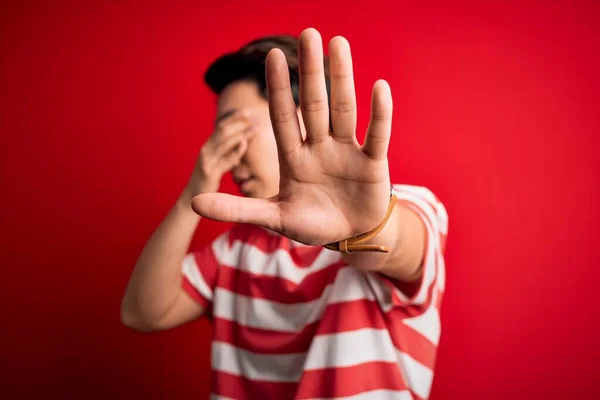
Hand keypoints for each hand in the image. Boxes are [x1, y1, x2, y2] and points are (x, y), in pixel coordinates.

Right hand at [186, 110, 256, 196]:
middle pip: (222, 130)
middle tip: (254, 115)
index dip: (235, 118)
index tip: (249, 112)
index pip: (222, 127)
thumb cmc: (207, 181)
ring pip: (223, 142)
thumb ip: (228, 152)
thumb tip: (242, 142)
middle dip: (239, 121)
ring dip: (240, 133)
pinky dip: (233, 151)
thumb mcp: (219, 163)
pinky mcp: (208, 173)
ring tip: (255, 128)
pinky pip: (223, 160)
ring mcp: (206, 161)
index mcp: (208, 146)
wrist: (192, 200)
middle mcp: (206, 150)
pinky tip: (244, 144)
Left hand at [192, 28, 392, 245]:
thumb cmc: (312, 224)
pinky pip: (377, 135)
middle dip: (310, 71)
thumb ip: (239, 208)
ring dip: (342, 78)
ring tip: (338, 43)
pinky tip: (379, 86)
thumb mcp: (274, 218)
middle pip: (314, 104)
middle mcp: (320, 147)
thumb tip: (194, 203)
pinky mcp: (373, 163)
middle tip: (308, 33)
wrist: (350, 235)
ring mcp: (347, 152)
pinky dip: (379, 114)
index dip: (278, 88)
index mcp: (294, 158)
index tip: (272, 56)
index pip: (283, 117)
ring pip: (343, 110)